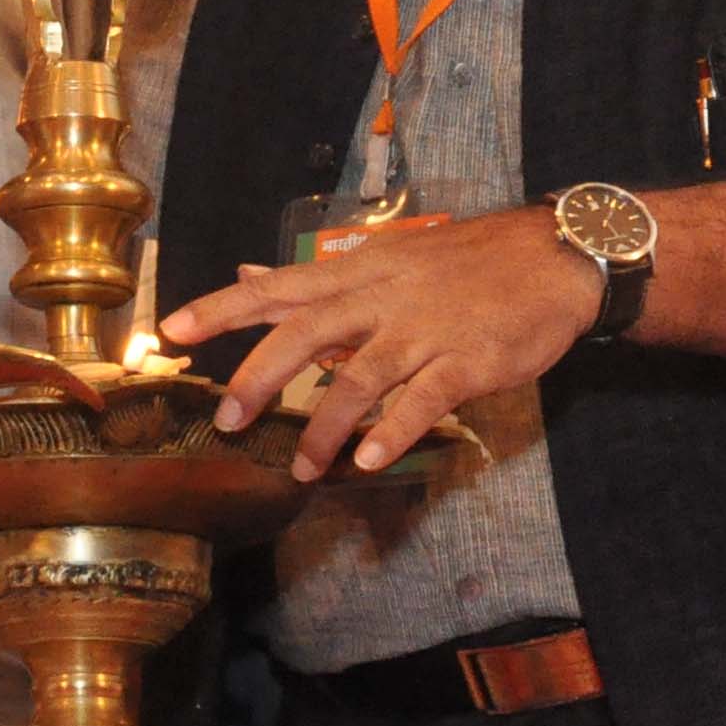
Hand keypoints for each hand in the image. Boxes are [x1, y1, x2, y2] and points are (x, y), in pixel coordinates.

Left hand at [156, 206, 601, 478]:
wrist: (554, 256)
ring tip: (302, 468)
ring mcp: (426, 329)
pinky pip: (423, 398)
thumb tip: (247, 274)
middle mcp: (384, 298)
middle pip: (307, 333)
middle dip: (260, 377)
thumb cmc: (464, 263)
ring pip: (361, 376)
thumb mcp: (385, 257)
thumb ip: (315, 278)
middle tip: (228, 421)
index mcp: (359, 271)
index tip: (171, 330)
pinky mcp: (468, 359)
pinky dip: (394, 430)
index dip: (223, 308)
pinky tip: (368, 460)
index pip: (279, 287)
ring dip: (325, 425)